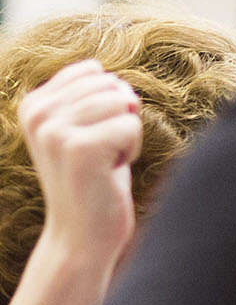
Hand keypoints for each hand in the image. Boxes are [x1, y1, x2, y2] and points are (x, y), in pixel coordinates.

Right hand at [19, 60, 141, 268]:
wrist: (81, 233)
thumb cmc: (93, 177)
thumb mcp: (82, 128)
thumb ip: (90, 96)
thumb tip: (121, 81)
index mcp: (34, 104)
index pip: (94, 70)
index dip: (109, 103)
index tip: (92, 135)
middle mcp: (38, 113)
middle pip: (112, 85)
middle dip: (120, 118)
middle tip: (101, 152)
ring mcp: (55, 131)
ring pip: (124, 103)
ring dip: (126, 135)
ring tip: (105, 161)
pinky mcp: (80, 148)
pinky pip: (131, 126)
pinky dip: (132, 149)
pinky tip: (110, 171)